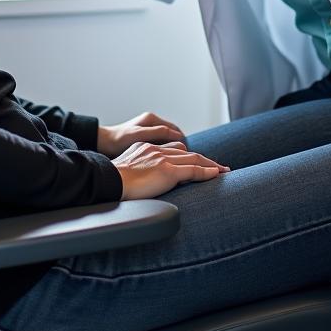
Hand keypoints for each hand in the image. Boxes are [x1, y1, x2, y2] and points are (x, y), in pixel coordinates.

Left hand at [97, 112, 185, 156]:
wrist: (103, 143)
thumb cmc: (119, 140)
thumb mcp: (139, 135)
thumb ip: (157, 133)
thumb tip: (177, 136)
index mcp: (152, 119)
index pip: (174, 131)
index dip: (182, 143)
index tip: (189, 154)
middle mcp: (151, 123)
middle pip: (173, 135)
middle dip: (179, 147)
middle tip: (185, 160)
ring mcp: (148, 131)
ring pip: (167, 141)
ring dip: (172, 151)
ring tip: (176, 163)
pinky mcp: (144, 139)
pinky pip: (159, 145)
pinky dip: (164, 152)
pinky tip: (163, 163)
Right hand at [114, 141, 228, 199]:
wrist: (107, 181)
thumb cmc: (111, 182)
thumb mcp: (125, 171)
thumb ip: (137, 171)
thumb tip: (140, 182)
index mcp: (145, 148)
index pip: (172, 150)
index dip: (187, 156)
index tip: (197, 161)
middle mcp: (156, 150)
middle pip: (186, 152)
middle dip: (203, 159)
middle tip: (217, 166)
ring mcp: (162, 159)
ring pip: (193, 159)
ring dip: (209, 165)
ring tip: (222, 171)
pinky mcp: (167, 170)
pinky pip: (193, 170)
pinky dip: (207, 172)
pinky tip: (217, 174)